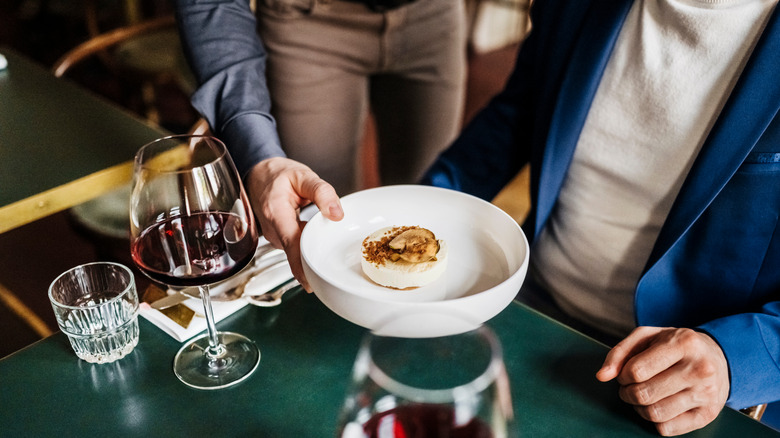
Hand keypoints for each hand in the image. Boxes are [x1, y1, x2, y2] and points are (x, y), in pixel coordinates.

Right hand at [244, 157, 343, 291]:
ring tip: (328, 238)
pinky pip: (297, 248)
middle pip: (297, 253)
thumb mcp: (302, 175)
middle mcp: (273, 230)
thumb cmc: (277, 176)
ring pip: (298, 251)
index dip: (300, 266)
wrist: (258, 176)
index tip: (311, 282)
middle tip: (337, 257)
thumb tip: (337, 214)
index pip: (290, 244)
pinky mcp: (280, 240)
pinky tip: (317, 236)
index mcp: (276, 213)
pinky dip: (309, 244)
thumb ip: (321, 192)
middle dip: (316, 259)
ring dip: (314, 249)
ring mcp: (276, 237)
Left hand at [596, 327, 729, 435]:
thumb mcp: (647, 337)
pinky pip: (668, 429)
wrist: (718, 357)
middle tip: (630, 387)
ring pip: (655, 413)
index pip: (637, 371)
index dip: (622, 375)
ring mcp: (706, 393)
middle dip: (627, 393)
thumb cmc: (675, 346)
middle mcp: (700, 369)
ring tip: (643, 396)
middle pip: (644, 394)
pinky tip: (659, 405)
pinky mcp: (708, 414)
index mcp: (684, 343)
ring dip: (639, 408)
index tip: (626, 373)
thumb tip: (602, 376)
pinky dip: (655, 421)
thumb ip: (620, 352)